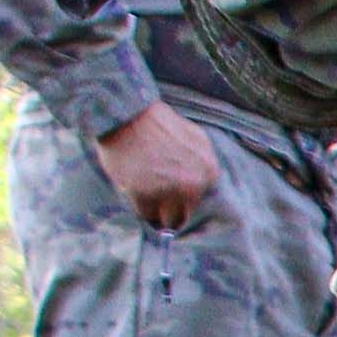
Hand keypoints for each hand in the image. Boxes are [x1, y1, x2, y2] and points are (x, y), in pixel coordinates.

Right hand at [91, 100, 221, 230]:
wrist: (127, 115)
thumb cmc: (156, 122)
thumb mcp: (193, 137)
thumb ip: (200, 162)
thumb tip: (201, 184)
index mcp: (209, 171)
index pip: (200, 199)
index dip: (183, 198)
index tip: (172, 197)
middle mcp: (194, 185)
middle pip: (184, 214)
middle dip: (170, 208)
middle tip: (156, 199)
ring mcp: (170, 193)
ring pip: (166, 220)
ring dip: (156, 213)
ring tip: (146, 198)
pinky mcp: (146, 197)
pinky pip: (145, 215)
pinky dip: (139, 207)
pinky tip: (134, 191)